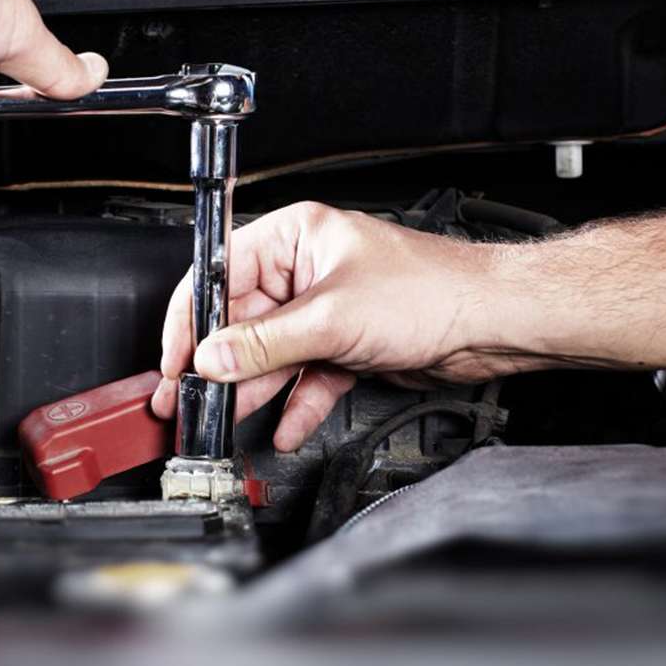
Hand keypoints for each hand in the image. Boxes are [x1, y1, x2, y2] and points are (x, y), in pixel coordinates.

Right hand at [151, 202, 563, 451]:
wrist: (491, 323)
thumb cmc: (433, 290)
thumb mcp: (333, 317)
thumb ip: (266, 343)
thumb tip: (214, 357)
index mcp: (295, 237)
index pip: (220, 273)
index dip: (191, 318)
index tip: (174, 357)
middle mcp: (305, 270)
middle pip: (242, 321)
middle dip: (220, 365)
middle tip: (189, 400)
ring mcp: (325, 309)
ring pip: (272, 354)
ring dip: (252, 390)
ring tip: (224, 421)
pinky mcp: (345, 344)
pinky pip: (305, 376)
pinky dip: (295, 404)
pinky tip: (283, 429)